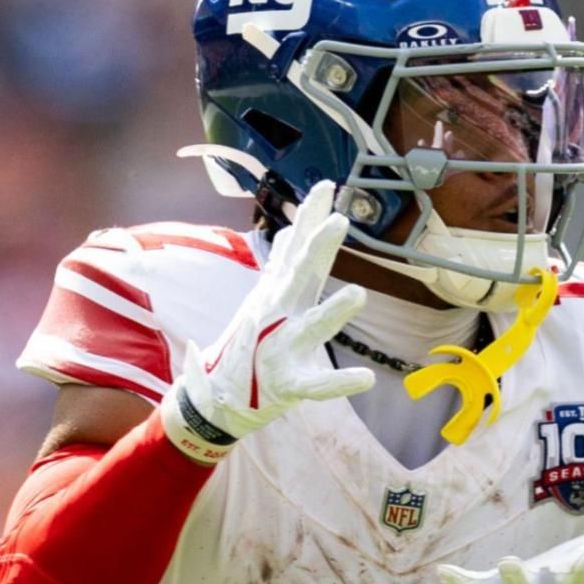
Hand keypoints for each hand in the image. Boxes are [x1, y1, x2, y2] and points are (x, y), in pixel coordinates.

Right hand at [159, 181, 375, 463]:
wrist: (217, 398)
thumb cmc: (248, 345)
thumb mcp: (263, 301)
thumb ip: (280, 267)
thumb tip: (289, 234)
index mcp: (278, 295)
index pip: (296, 249)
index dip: (309, 218)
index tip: (327, 185)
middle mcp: (279, 316)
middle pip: (301, 277)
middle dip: (318, 249)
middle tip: (338, 221)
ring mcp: (282, 349)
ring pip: (311, 328)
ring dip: (334, 312)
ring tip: (360, 295)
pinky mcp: (288, 384)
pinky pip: (317, 385)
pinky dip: (339, 383)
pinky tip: (365, 379)